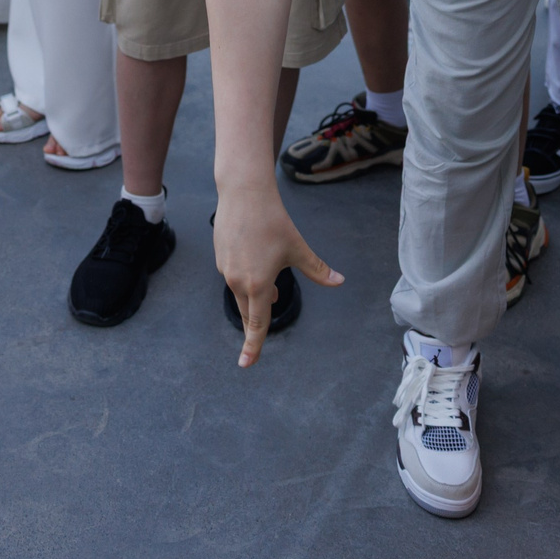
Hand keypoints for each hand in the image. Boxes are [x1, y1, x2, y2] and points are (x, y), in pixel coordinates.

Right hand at [212, 182, 342, 367]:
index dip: (253, 346)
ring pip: (241, 293)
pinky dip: (246, 278)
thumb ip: (318, 270)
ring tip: (272, 288)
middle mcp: (238, 281)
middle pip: (248, 311)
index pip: (257, 324)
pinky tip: (256, 262)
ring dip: (255, 296)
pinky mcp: (219, 257)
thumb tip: (340, 282)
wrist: (243, 194)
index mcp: (258, 284)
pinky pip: (234, 276)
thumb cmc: (273, 221)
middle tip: (268, 318)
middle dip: (258, 319)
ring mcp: (225, 269)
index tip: (246, 364)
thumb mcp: (298, 248)